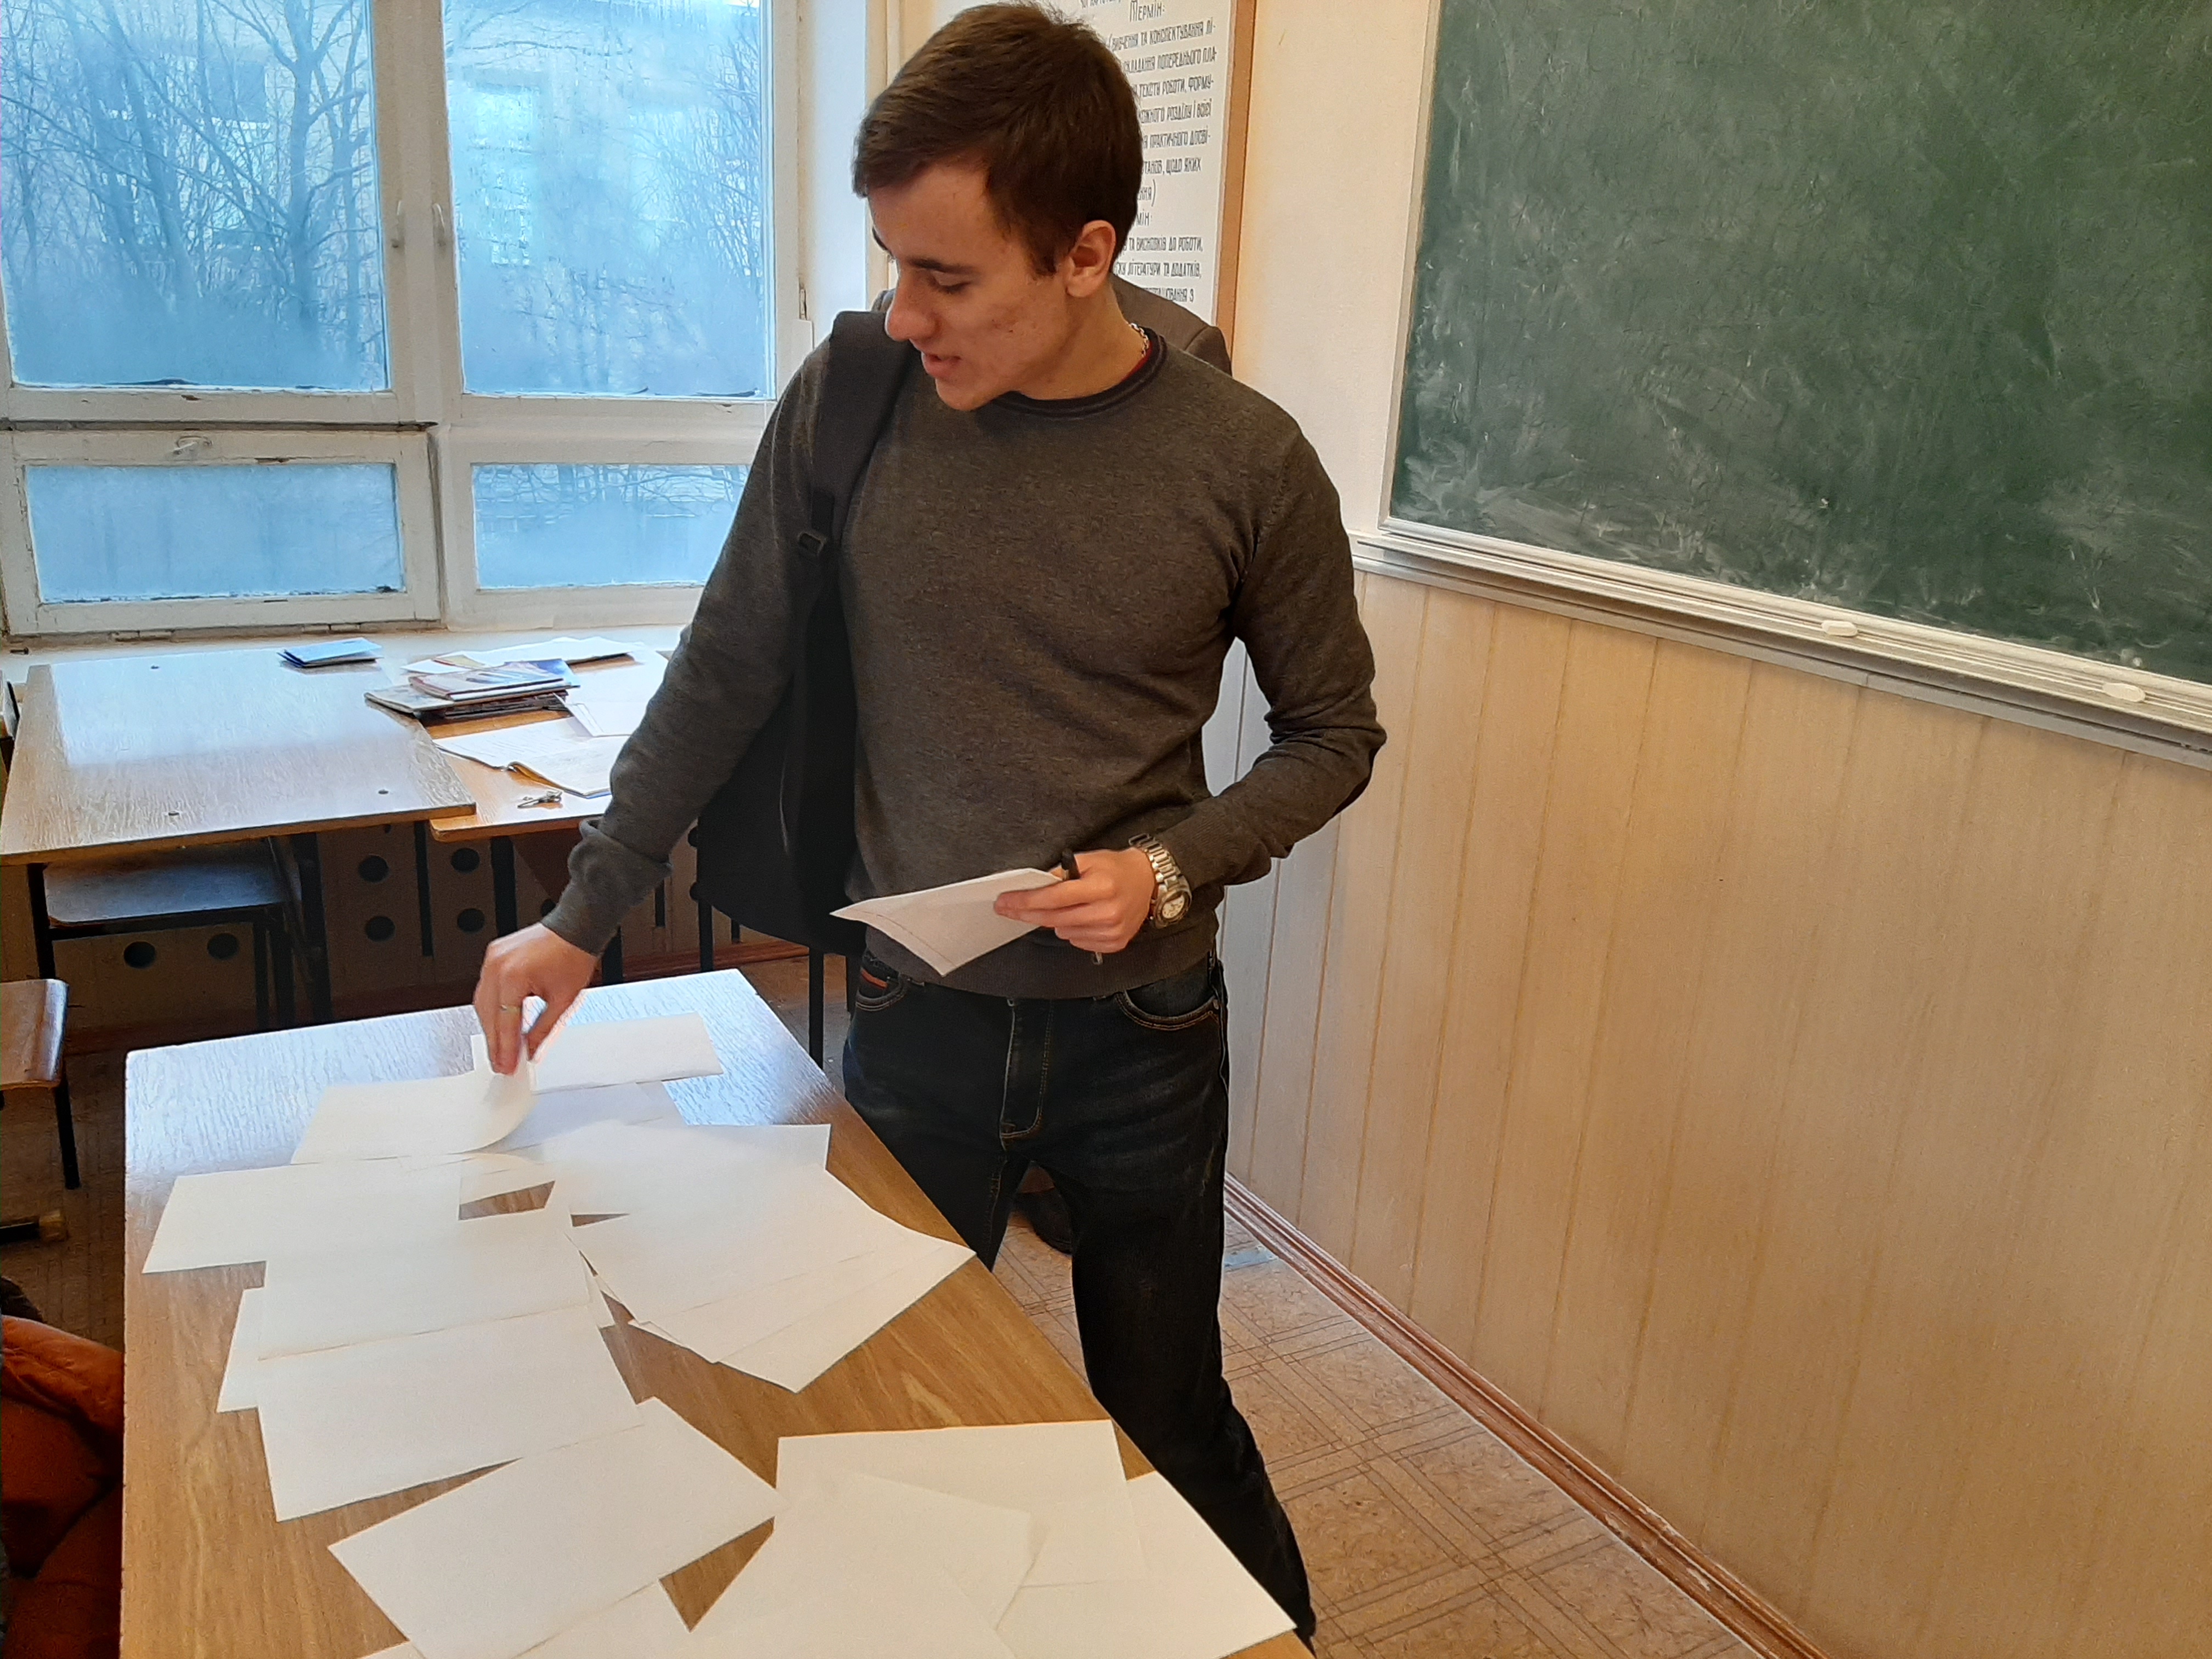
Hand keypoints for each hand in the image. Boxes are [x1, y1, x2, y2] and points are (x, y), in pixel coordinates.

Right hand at [473, 923, 597, 1073]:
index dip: (506, 1049)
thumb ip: (543, 1030)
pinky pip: (486, 988)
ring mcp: (492, 959)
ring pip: (482, 1003)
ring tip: (501, 1048)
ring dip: (491, 1026)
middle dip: (495, 1042)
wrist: (576, 927)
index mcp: (513, 977)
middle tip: (502, 1063)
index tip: (507, 1066)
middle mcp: (497, 967)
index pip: (505, 1023)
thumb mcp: (563, 1000)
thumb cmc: (573, 955)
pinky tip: (498, 1022)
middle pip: (489, 1015)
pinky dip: (492, 1007)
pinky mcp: (493, 956)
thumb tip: (532, 1050)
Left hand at [993, 848, 1155, 954]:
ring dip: (1056, 921)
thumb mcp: (1088, 859)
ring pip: (1064, 932)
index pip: (1054, 898)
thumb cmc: (1116, 869)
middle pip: (1054, 918)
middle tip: (1008, 909)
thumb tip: (1032, 888)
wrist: (1148, 882)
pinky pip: (1078, 942)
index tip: (1005, 902)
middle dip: (1027, 913)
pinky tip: (1082, 917)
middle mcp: (1108, 911)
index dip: (1026, 901)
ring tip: (1069, 906)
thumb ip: (1060, 873)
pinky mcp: (1114, 943)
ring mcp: (1112, 930)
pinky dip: (1072, 931)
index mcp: (1101, 887)